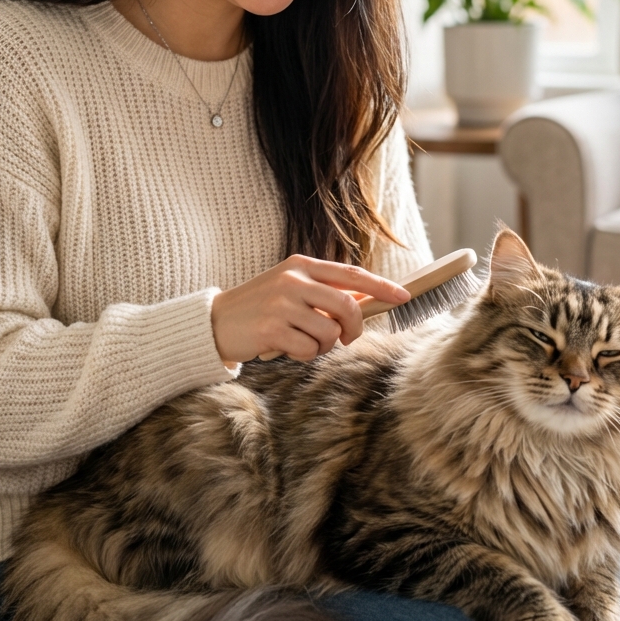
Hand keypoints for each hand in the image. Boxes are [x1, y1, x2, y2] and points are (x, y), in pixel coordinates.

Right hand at [211, 255, 409, 365]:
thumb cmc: (261, 307)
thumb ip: (325, 293)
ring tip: (302, 341)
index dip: (380, 286)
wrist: (215, 321)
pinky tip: (286, 348)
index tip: (404, 296)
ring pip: (329, 332)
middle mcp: (293, 280)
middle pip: (346, 307)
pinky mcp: (271, 328)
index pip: (351, 274)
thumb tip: (365, 303)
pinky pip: (308, 350)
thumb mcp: (292, 290)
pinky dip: (304, 355)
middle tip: (347, 339)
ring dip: (323, 346)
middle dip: (354, 328)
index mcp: (301, 265)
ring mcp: (281, 303)